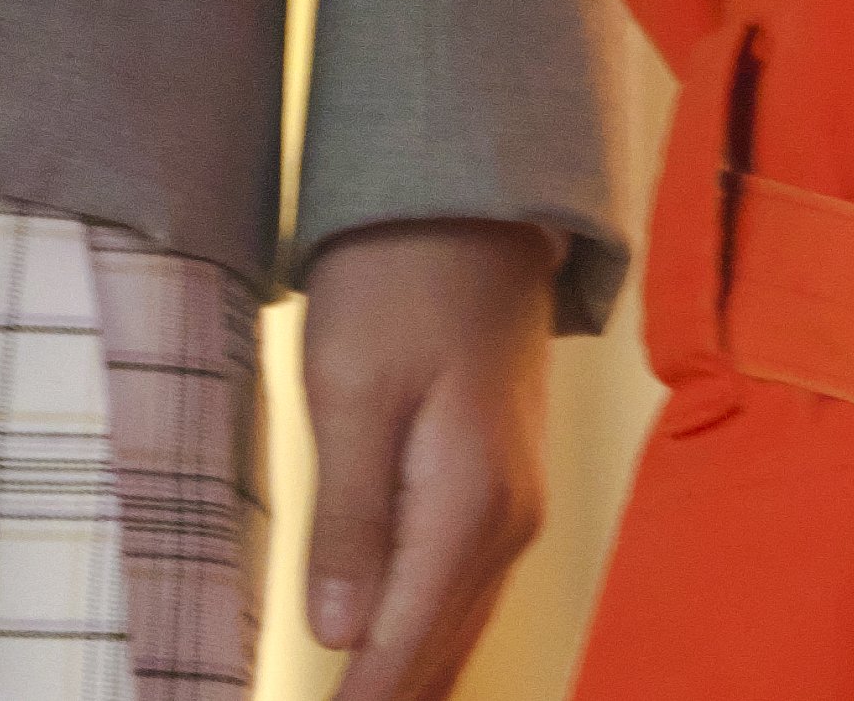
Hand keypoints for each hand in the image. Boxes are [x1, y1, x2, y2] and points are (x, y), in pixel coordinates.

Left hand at [291, 214, 558, 697]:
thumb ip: (348, 520)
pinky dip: (428, 636)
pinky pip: (465, 588)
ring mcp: (513, 504)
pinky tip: (399, 659)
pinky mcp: (500, 484)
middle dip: (387, 700)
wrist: (471, 201)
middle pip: (439, 650)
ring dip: (409, 678)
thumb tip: (340, 635)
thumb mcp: (350, 390)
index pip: (403, 644)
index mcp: (468, 505)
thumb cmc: (400, 278)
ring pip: (457, 625)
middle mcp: (507, 520)